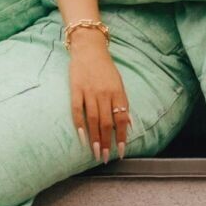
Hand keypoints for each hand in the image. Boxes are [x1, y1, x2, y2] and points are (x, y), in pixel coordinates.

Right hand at [68, 33, 132, 163]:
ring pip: (93, 119)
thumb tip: (129, 125)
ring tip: (95, 152)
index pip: (121, 119)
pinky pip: (77, 109)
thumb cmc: (105, 68)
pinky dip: (79, 124)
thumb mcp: (119, 83)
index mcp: (118, 92)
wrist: (89, 48)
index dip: (121, 137)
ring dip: (95, 138)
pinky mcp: (76, 89)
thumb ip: (123, 103)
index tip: (121, 152)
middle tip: (106, 158)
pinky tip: (81, 137)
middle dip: (107, 142)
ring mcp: (89, 91)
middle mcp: (104, 93)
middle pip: (107, 122)